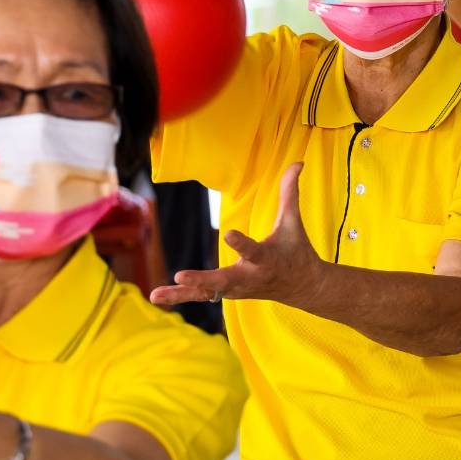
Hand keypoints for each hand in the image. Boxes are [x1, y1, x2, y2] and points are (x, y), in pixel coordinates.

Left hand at [149, 163, 322, 306]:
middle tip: (180, 275)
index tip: (228, 234)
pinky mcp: (228, 293)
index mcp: (267, 258)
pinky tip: (158, 296)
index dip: (241, 244)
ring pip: (207, 292)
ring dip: (182, 293)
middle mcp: (250, 276)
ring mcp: (237, 289)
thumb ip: (289, 193)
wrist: (303, 286)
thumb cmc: (297, 250)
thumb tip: (297, 163)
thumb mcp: (293, 222)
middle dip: (202, 279)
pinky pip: (202, 295)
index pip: (253, 251)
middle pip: (223, 280)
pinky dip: (181, 296)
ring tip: (156, 294)